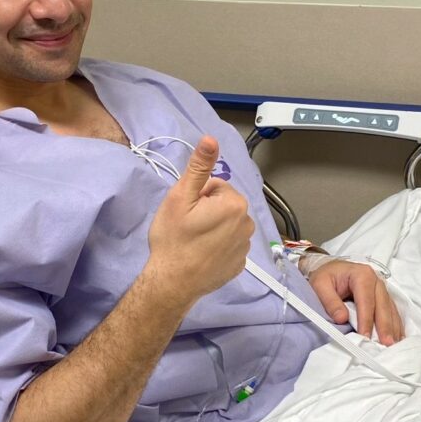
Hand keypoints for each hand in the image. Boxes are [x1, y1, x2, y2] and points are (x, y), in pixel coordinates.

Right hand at [147, 136, 254, 304]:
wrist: (172, 283)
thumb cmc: (174, 238)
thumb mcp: (180, 197)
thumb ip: (199, 167)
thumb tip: (211, 138)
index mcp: (235, 204)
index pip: (214, 186)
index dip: (197, 196)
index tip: (185, 212)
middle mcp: (248, 223)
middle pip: (223, 204)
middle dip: (206, 210)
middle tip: (187, 226)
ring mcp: (246, 246)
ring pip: (227, 224)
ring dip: (213, 227)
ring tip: (193, 241)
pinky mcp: (240, 264)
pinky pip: (229, 244)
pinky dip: (217, 246)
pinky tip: (201, 255)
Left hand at [308, 259, 403, 345]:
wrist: (331, 270)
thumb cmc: (326, 276)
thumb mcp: (320, 284)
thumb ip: (329, 301)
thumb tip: (342, 318)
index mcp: (362, 274)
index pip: (366, 300)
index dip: (366, 319)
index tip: (365, 336)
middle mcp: (376, 281)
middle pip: (383, 306)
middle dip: (385, 326)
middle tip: (386, 345)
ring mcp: (382, 289)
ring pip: (390, 310)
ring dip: (393, 329)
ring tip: (393, 346)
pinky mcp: (384, 297)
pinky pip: (392, 312)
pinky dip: (395, 326)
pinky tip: (397, 338)